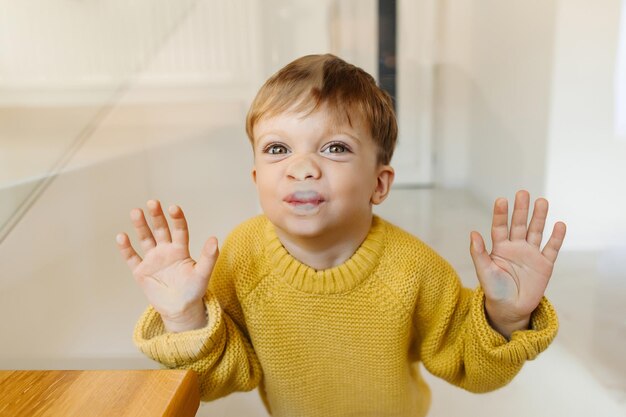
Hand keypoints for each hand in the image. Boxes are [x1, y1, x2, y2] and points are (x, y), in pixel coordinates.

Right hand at [116, 200, 218, 332]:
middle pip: (160, 230)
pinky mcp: (140, 271)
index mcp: (181, 249)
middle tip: (152, 202)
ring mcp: (152, 260)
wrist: (180, 309)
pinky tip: (121, 236)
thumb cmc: (194, 290)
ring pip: (145, 239)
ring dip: (140, 226)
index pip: (179, 230)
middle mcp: (165, 250)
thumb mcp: (203, 273)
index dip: (177, 219)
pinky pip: (132, 257)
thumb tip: (214, 239)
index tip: (174, 208)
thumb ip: (208, 257)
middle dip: (156, 216)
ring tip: (136, 212)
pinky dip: (126, 248)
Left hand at [469, 190, 565, 338]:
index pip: (500, 227)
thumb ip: (478, 253)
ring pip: (536, 232)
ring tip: (542, 201)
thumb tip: (473, 233)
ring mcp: (531, 254)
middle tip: (523, 193)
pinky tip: (559, 224)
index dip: (501, 214)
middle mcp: (516, 247)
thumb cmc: (494, 290)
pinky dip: (556, 237)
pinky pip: (551, 249)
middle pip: (519, 224)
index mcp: (499, 247)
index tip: (501, 200)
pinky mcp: (545, 265)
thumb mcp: (484, 271)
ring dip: (539, 217)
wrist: (510, 309)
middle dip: (521, 209)